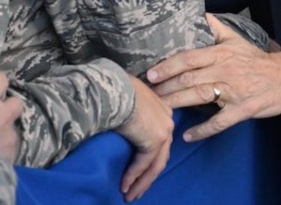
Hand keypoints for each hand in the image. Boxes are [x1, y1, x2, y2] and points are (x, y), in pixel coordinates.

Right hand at [117, 76, 172, 201]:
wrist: (113, 88)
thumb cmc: (113, 87)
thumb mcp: (125, 96)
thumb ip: (130, 108)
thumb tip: (118, 115)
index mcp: (162, 108)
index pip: (159, 139)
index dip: (150, 156)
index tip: (140, 169)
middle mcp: (167, 120)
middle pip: (159, 154)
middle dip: (147, 176)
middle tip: (136, 191)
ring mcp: (164, 131)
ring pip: (155, 164)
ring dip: (141, 182)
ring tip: (129, 195)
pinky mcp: (155, 141)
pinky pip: (144, 164)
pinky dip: (133, 177)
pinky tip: (124, 185)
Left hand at [147, 15, 280, 141]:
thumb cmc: (258, 60)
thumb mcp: (236, 39)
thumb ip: (216, 27)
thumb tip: (199, 13)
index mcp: (220, 54)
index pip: (188, 58)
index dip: (168, 66)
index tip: (151, 74)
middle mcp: (224, 71)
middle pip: (189, 79)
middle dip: (166, 87)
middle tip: (148, 94)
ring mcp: (233, 91)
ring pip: (199, 97)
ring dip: (178, 104)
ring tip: (161, 110)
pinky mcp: (242, 109)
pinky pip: (220, 122)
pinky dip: (203, 130)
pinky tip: (188, 135)